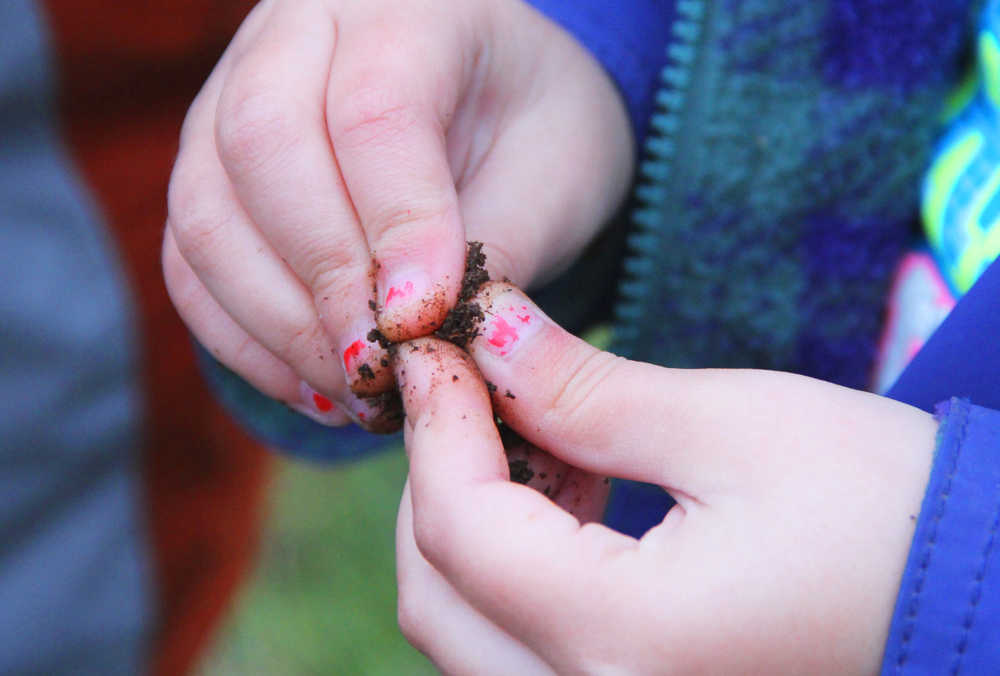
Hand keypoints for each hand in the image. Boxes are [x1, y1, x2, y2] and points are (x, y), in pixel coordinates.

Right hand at [162, 0, 632, 430]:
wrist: (496, 110)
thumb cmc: (535, 133)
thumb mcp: (554, 176)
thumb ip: (496, 253)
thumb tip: (429, 356)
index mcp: (407, 7)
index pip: (374, 110)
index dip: (396, 226)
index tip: (424, 321)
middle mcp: (299, 35)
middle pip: (262, 146)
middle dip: (322, 279)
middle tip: (381, 367)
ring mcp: (233, 98)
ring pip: (206, 211)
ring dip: (277, 324)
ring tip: (357, 391)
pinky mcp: (209, 172)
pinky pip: (190, 261)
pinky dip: (244, 339)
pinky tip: (316, 385)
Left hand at [393, 282, 935, 673]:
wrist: (984, 608)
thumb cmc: (896, 516)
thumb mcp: (735, 430)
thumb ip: (584, 391)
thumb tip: (488, 334)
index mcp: (626, 645)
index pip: (458, 530)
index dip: (435, 424)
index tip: (438, 345)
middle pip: (436, 599)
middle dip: (441, 477)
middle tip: (483, 385)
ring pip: (465, 636)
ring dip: (473, 527)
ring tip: (542, 440)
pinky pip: (518, 658)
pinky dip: (513, 576)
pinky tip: (570, 505)